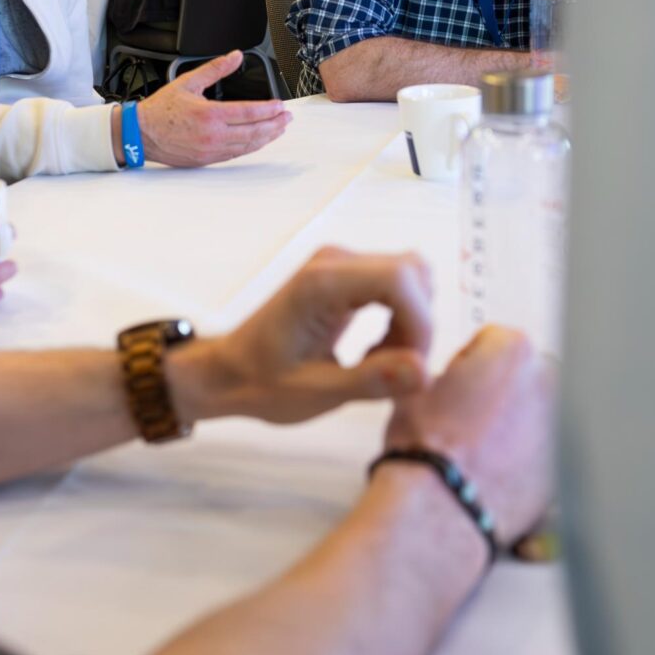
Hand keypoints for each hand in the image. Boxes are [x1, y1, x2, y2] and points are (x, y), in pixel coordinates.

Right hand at [137, 51, 289, 167]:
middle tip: (287, 118)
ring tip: (278, 129)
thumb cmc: (161, 110)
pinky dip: (251, 146)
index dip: (269, 110)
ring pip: (247, 145)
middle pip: (253, 132)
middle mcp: (213, 135)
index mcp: (209, 114)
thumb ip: (216, 69)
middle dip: (274, 125)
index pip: (248, 113)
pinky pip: (236, 154)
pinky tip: (259, 140)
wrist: (141, 134)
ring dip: (266, 137)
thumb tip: (235, 56)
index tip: (281, 106)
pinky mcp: (208, 159)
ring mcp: (211, 150)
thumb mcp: (188, 82)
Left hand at [169, 247, 433, 423]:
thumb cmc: (262, 384)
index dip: (420, 324)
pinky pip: (396, 287)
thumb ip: (372, 381)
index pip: (400, 280)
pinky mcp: (347, 275)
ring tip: (379, 365)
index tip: (411, 368)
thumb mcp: (316, 393)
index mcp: (321, 283)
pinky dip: (400, 320)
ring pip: (410, 278)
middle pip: (412, 273)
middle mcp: (334, 261)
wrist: (229, 371)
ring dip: (411, 324)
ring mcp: (341, 263)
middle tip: (396, 372)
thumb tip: (425, 372)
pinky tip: (374, 354)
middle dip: (418, 325)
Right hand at [382, 326, 554, 540]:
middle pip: (523, 379)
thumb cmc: (427, 450)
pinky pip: (546, 457)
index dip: (466, 367)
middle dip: (501, 394)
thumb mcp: (416, 388)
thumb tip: (447, 378)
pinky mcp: (565, 468)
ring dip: (516, 429)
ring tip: (479, 452)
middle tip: (467, 420)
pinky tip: (496, 476)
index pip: (490, 343)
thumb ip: (444, 370)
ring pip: (537, 419)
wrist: (440, 508)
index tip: (455, 388)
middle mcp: (548, 384)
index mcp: (514, 351)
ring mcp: (562, 426)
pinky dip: (528, 464)